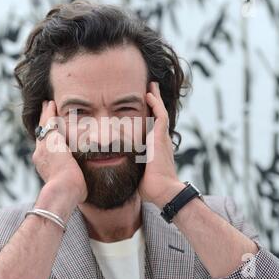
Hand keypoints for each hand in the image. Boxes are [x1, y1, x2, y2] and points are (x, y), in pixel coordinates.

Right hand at [32, 100, 87, 207]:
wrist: (62, 192)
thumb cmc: (70, 195)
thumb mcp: (71, 187)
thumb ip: (75, 183)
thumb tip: (85, 192)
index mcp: (45, 166)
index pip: (45, 150)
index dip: (47, 142)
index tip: (50, 137)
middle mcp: (40, 155)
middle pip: (41, 134)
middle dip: (44, 124)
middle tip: (45, 113)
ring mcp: (44, 147)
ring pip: (43, 126)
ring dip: (46, 115)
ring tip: (48, 105)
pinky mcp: (51, 140)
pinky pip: (49, 122)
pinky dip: (49, 112)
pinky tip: (52, 104)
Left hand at [138, 82, 184, 208]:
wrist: (163, 191)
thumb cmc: (151, 188)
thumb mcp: (138, 174)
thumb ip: (130, 168)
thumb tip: (115, 171)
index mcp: (155, 148)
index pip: (152, 128)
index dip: (148, 117)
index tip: (141, 110)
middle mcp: (160, 140)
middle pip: (157, 116)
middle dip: (154, 103)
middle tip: (149, 90)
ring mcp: (162, 138)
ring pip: (159, 112)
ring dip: (155, 99)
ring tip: (151, 86)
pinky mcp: (161, 137)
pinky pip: (160, 115)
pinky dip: (155, 104)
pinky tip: (149, 94)